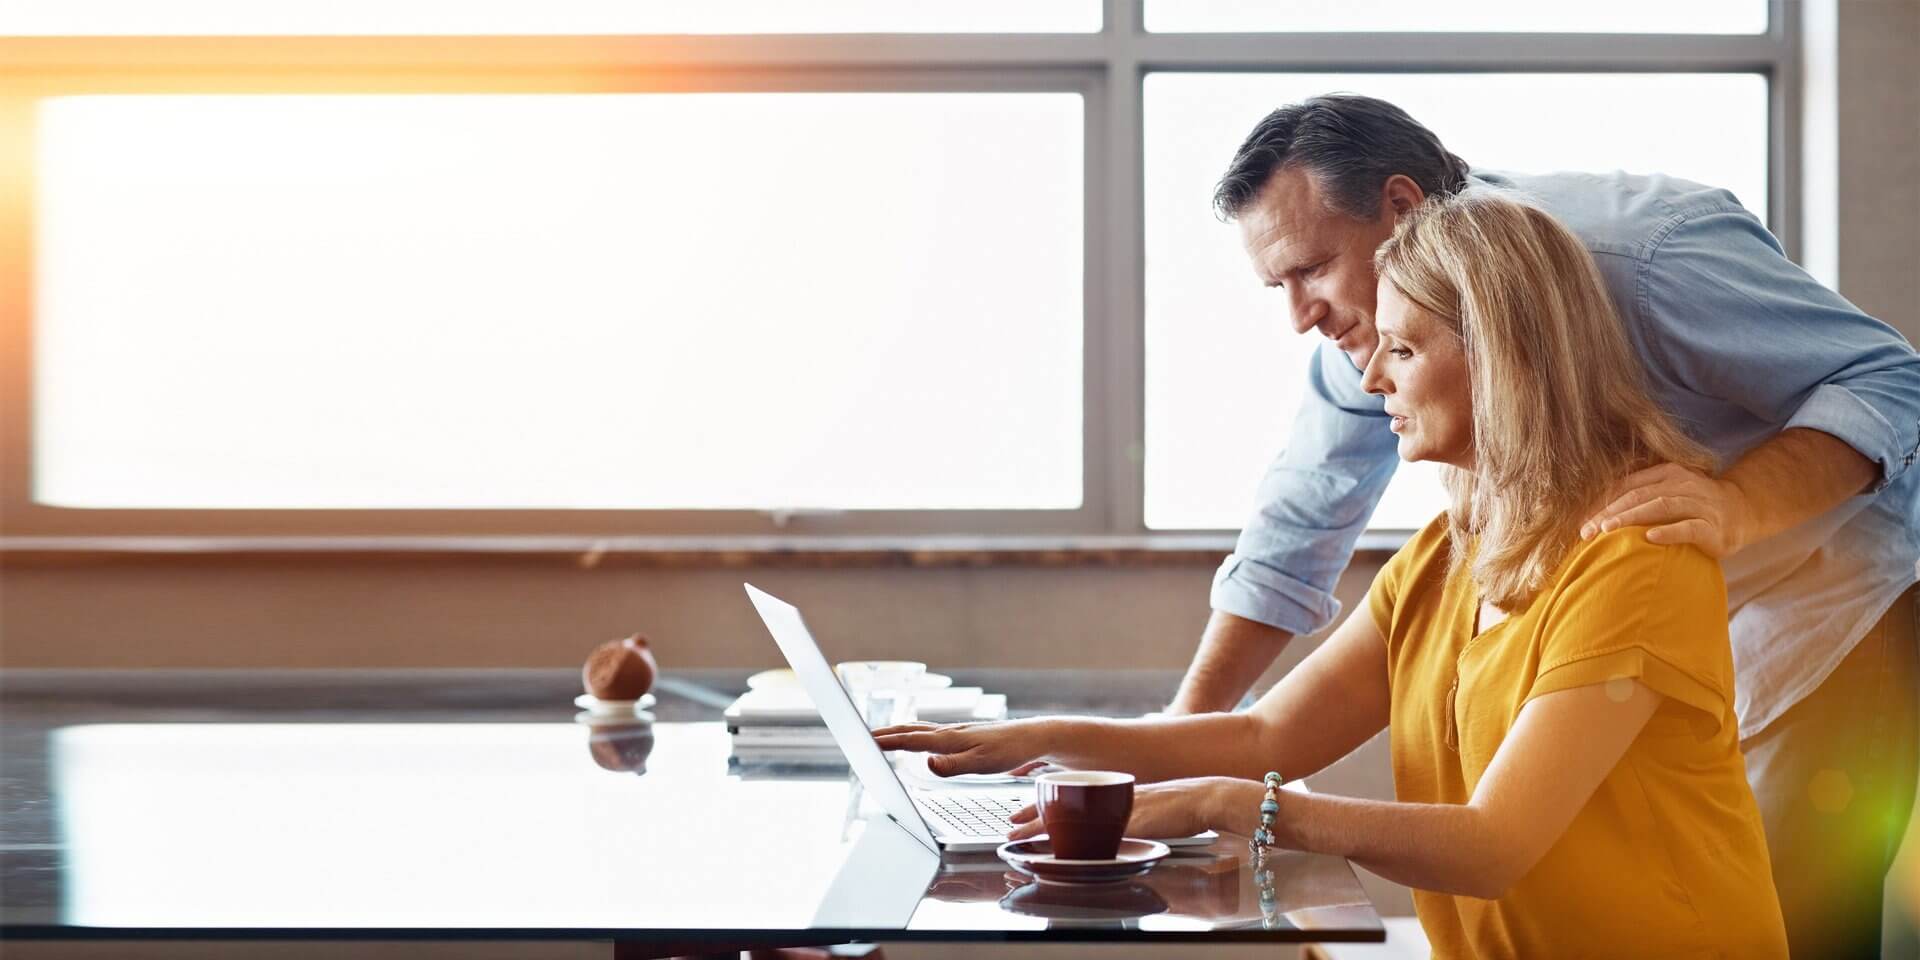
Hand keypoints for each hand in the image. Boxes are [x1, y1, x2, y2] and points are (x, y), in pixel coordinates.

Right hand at [871, 719, 1053, 776]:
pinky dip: (915, 736)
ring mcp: (956, 734)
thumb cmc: (1010, 751)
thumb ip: (953, 766)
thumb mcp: (983, 764)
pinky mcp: (963, 737)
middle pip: (910, 730)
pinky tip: (918, 742)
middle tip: (864, 737)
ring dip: (899, 733)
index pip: (911, 739)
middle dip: (886, 733)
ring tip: (883, 737)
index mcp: (949, 739)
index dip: (887, 741)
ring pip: (920, 730)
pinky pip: (931, 734)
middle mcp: (949, 733)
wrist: (1032, 738)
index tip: (865, 740)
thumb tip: (926, 764)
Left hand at [1005, 777, 1229, 841]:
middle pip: (1065, 807)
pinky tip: (1061, 846)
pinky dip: (1077, 840)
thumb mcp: (1150, 802)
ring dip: (1045, 828)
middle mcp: (1111, 798)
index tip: (1023, 811)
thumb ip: (1130, 808)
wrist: (1208, 797)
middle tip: (1011, 824)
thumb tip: (1118, 820)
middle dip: (1035, 817)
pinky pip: (1097, 833)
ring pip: (1073, 818)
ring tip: (1020, 833)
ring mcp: (1119, 809)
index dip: (1045, 805)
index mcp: (1112, 793)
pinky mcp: (1132, 822)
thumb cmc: (1184, 803)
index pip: (1070, 796)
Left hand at [1580, 462, 1752, 557]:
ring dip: (1630, 518)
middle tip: (1585, 531)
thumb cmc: (1693, 506)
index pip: (1627, 486)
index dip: (1601, 501)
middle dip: (1608, 513)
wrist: (1743, 511)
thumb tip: (1594, 514)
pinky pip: (1689, 527)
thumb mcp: (1667, 493)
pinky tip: (1649, 538)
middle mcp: (1681, 484)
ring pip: (1660, 507)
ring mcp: (1699, 504)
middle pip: (1638, 496)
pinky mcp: (1713, 527)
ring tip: (1607, 530)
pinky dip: (1668, 532)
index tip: (1579, 519)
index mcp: (1666, 473)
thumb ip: (1639, 497)